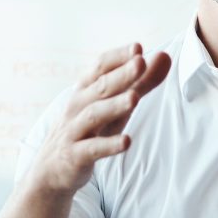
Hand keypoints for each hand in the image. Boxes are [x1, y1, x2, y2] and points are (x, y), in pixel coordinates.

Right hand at [26, 44, 170, 197]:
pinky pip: (92, 149)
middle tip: (140, 62)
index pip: (100, 68)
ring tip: (134, 98)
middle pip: (100, 87)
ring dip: (115, 105)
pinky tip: (127, 142)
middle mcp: (77, 106)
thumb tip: (165, 57)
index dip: (118, 57)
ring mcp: (74, 131)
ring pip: (94, 115)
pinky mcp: (75, 155)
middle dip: (121, 75)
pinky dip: (108, 145)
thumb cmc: (89, 130)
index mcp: (85, 90)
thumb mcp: (115, 105)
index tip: (137, 48)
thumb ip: (141, 83)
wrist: (52, 170)